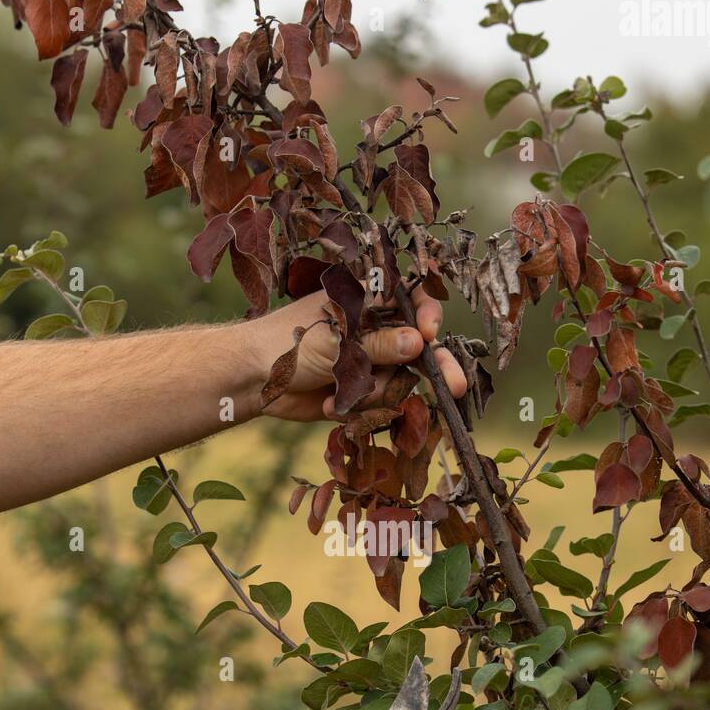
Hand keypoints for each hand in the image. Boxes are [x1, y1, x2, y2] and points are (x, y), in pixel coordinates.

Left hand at [253, 285, 466, 421]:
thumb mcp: (335, 340)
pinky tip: (328, 402)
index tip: (429, 334)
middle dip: (435, 367)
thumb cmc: (288, 343)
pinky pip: (376, 403)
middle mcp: (373, 331)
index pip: (411, 302)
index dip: (427, 317)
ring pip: (397, 382)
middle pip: (418, 347)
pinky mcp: (358, 392)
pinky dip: (355, 406)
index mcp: (366, 304)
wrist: (253, 380)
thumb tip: (420, 342)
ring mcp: (368, 363)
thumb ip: (377, 344)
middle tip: (456, 387)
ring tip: (338, 392)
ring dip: (372, 393)